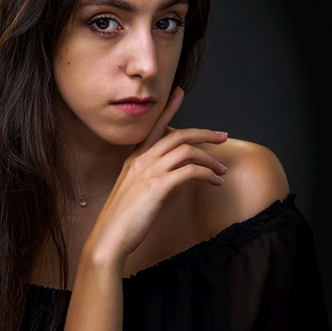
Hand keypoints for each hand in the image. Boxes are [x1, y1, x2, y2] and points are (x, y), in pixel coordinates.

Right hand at [86, 87, 227, 261]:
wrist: (109, 237)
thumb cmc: (122, 219)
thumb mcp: (133, 192)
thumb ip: (149, 179)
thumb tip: (171, 178)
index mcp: (134, 159)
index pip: (154, 126)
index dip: (169, 108)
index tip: (180, 93)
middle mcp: (141, 160)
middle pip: (178, 135)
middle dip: (204, 133)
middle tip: (222, 136)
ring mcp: (149, 172)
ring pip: (187, 151)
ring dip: (210, 159)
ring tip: (222, 170)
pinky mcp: (158, 187)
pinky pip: (190, 172)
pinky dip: (207, 174)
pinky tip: (215, 182)